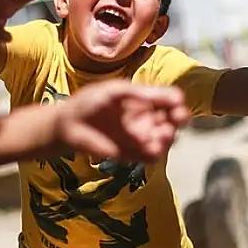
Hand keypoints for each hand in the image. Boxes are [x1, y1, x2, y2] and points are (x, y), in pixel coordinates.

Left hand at [53, 81, 189, 161]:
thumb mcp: (116, 91)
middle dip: (179, 119)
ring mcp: (140, 137)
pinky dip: (156, 152)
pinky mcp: (132, 154)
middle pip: (174, 121)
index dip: (176, 102)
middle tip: (177, 118)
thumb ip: (140, 93)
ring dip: (170, 137)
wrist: (69, 123)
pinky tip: (153, 146)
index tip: (176, 102)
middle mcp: (147, 119)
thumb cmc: (90, 101)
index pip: (170, 101)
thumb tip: (171, 95)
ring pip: (166, 140)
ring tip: (163, 133)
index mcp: (145, 101)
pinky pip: (151, 156)